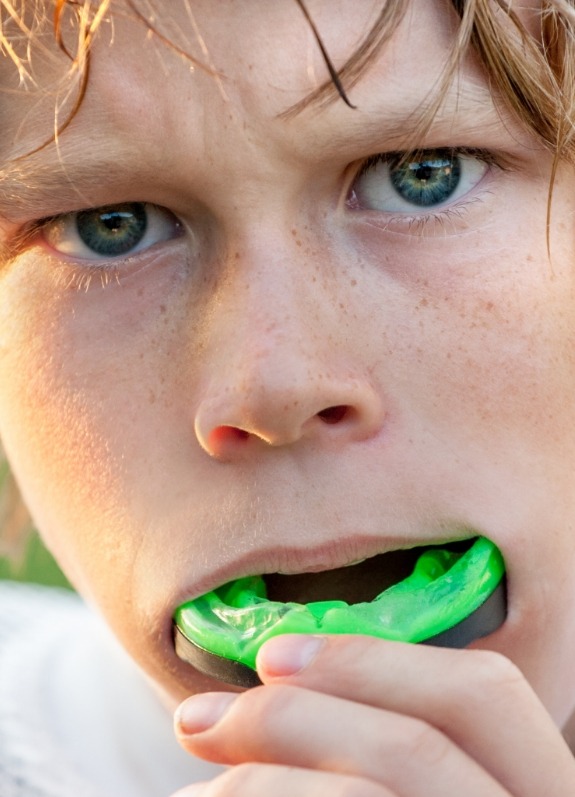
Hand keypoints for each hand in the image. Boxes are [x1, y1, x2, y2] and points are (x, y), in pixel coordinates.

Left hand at [172, 635, 574, 795]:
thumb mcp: (420, 792)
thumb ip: (381, 757)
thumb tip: (271, 694)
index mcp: (539, 793)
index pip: (485, 695)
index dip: (375, 661)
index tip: (272, 656)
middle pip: (418, 744)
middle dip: (293, 716)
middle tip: (194, 720)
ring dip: (260, 780)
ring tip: (196, 791)